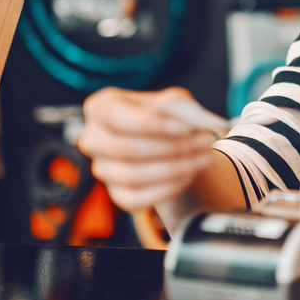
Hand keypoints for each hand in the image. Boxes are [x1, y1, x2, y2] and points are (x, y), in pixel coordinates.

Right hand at [78, 87, 218, 211]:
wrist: (170, 141)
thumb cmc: (167, 115)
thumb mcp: (173, 101)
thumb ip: (176, 105)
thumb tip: (184, 120)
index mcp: (101, 107)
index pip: (115, 116)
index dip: (150, 124)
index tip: (185, 127)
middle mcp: (93, 139)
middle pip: (124, 149)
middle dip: (171, 147)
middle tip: (206, 141)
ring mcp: (102, 169)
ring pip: (132, 176)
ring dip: (176, 168)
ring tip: (206, 157)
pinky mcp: (117, 193)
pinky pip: (137, 199)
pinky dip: (168, 188)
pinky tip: (190, 174)